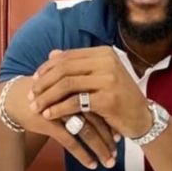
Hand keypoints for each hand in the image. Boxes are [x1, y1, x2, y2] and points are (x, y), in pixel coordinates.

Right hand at [4, 76, 116, 169]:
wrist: (18, 97)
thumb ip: (87, 101)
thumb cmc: (49, 96)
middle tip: (118, 154)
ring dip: (100, 149)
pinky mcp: (50, 122)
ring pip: (87, 133)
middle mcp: (74, 98)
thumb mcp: (69, 94)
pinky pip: (70, 141)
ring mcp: (63, 110)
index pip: (103, 107)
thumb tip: (112, 116)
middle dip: (110, 139)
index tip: (122, 136)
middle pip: (98, 120)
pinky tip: (92, 165)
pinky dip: (82, 154)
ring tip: (109, 162)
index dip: (113, 123)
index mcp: (82, 88)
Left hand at [27, 47, 152, 142]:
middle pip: (64, 69)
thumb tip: (52, 53)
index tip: (33, 81)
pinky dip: (58, 109)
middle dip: (43, 83)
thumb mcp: (101, 76)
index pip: (67, 57)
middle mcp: (107, 62)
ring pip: (66, 85)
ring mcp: (109, 80)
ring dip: (46, 97)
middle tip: (30, 96)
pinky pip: (75, 102)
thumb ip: (78, 65)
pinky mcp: (108, 99)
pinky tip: (49, 116)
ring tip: (35, 107)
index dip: (46, 69)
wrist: (141, 117)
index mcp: (104, 53)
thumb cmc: (119, 97)